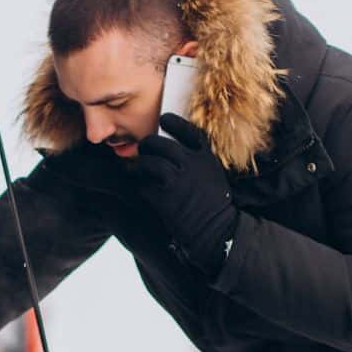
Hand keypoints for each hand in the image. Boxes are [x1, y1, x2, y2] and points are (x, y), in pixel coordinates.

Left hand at [135, 113, 239, 276]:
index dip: (174, 123)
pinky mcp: (164, 198)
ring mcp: (177, 180)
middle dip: (148, 144)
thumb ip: (198, 161)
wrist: (216, 230)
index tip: (164, 120)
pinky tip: (143, 189)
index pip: (188, 131)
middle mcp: (191, 164)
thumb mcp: (214, 176)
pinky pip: (144, 186)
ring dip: (139, 165)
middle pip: (160, 144)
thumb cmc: (215, 205)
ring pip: (148, 163)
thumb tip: (176, 152)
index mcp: (205, 157)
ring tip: (135, 169)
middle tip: (144, 148)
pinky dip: (141, 187)